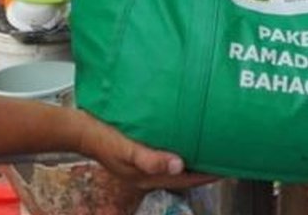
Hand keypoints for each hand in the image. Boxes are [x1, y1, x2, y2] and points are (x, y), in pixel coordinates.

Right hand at [76, 111, 216, 190]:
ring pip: (175, 165)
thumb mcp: (124, 149)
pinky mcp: (139, 152)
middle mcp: (148, 173)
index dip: (207, 175)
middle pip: (183, 174)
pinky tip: (183, 137)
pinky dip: (178, 148)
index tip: (228, 168)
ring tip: (210, 146)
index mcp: (147, 177)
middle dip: (204, 167)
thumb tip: (178, 164)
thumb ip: (149, 158)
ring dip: (193, 158)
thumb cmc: (100, 138)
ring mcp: (143, 163)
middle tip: (225, 155)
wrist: (79, 129)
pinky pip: (164, 153)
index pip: (185, 179)